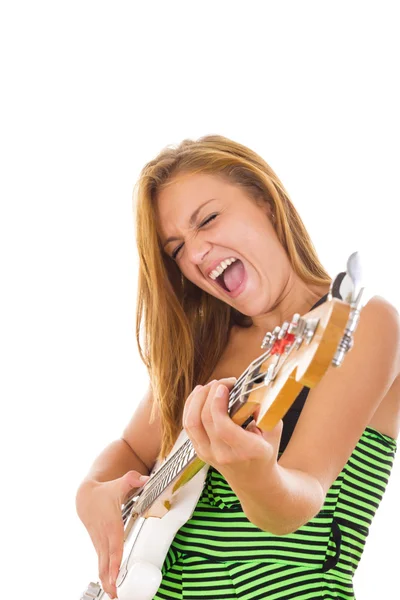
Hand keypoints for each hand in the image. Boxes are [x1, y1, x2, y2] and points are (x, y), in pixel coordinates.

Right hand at [76, 471, 148, 598]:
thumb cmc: (104, 492)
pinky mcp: (98, 545)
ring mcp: (100, 542)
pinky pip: (101, 563)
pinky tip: (109, 586)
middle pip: (106, 561)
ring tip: (114, 595)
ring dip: (106, 581)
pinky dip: (104, 576)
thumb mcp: (119, 483)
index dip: (114, 561)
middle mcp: (104, 536)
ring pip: (101, 565)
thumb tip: (143, 479)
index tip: (114, 576)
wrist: (85, 497)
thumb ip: (132, 479)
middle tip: (116, 594)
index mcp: (111, 524)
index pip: (113, 546)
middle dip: (109, 579)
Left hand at [182, 379, 282, 477]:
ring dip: (197, 399)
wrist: (253, 480)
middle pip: (205, 420)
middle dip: (209, 394)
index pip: (223, 428)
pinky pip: (188, 425)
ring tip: (208, 386)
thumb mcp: (273, 431)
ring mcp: (208, 454)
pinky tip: (199, 395)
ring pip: (191, 423)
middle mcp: (223, 454)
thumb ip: (265, 411)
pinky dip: (190, 406)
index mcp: (246, 451)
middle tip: (221, 382)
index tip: (224, 387)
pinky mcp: (199, 450)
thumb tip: (251, 392)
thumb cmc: (265, 451)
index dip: (218, 404)